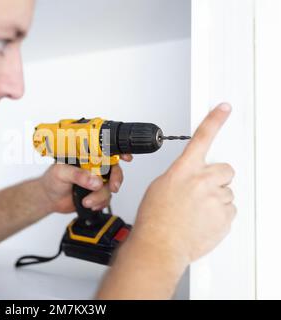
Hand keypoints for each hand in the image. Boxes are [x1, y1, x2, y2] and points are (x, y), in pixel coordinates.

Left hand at [39, 155, 132, 212]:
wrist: (49, 199)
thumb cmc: (51, 181)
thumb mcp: (61, 173)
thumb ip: (78, 175)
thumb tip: (95, 180)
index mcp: (85, 157)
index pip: (105, 152)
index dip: (118, 153)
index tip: (126, 158)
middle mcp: (93, 167)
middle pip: (114, 170)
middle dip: (115, 179)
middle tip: (113, 187)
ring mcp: (95, 181)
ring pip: (110, 187)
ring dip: (101, 196)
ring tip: (87, 201)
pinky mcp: (96, 193)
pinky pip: (106, 199)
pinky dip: (100, 203)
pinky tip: (90, 204)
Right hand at [130, 103, 235, 264]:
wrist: (160, 245)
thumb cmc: (155, 219)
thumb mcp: (159, 187)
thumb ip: (178, 176)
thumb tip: (187, 176)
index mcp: (183, 170)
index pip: (201, 138)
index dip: (214, 120)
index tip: (223, 109)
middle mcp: (202, 181)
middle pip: (224, 170)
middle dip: (217, 178)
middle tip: (202, 192)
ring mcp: (216, 199)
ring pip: (226, 192)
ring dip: (215, 200)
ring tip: (195, 212)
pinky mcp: (225, 216)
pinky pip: (228, 210)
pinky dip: (218, 216)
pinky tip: (201, 222)